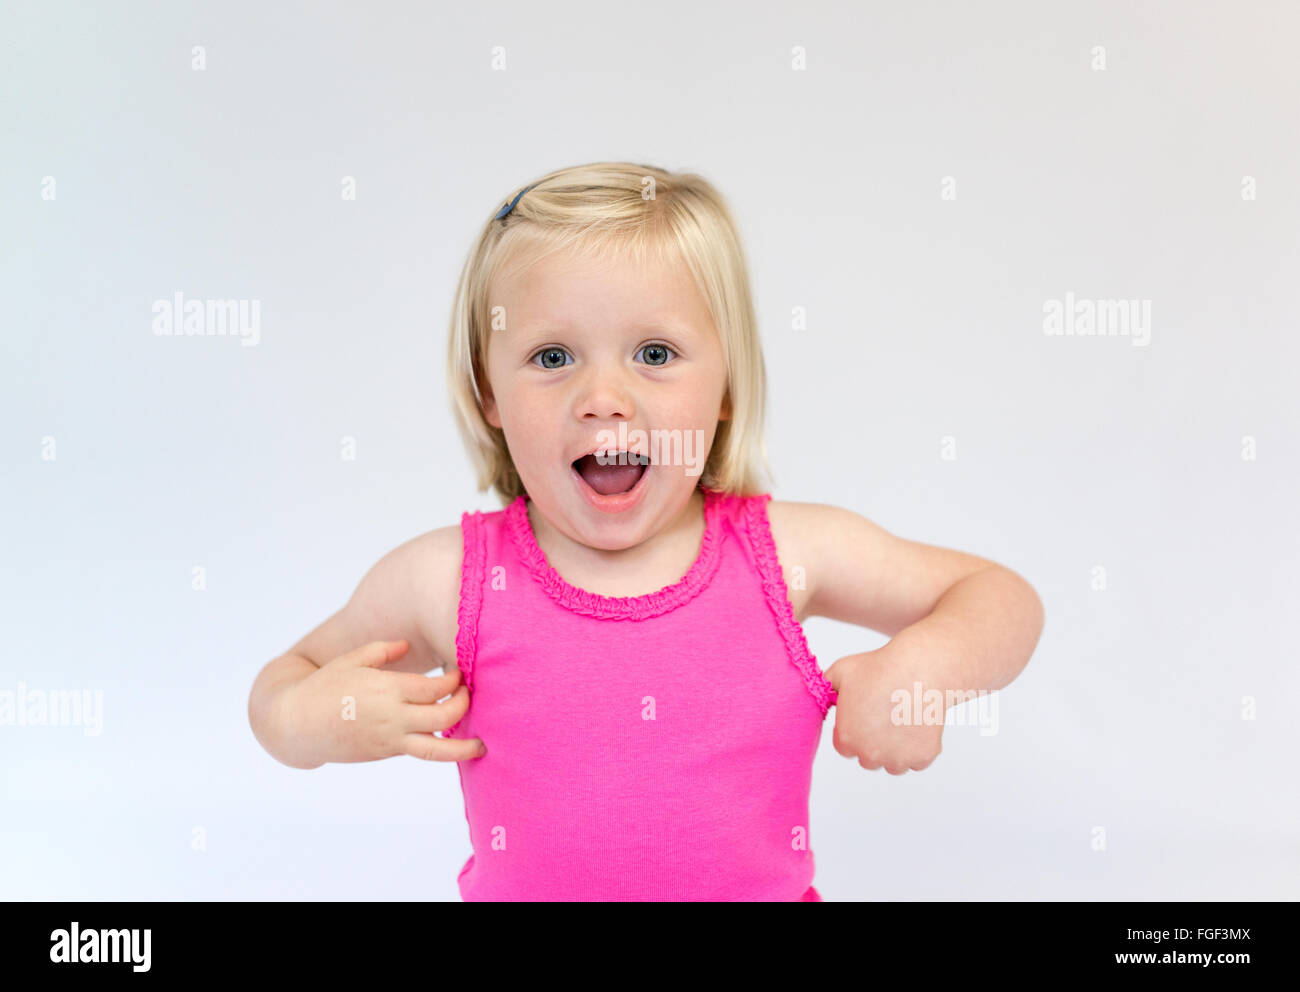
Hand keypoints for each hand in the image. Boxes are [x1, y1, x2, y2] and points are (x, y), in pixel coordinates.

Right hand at [278, 640, 484, 765]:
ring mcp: (389, 740)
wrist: (297, 725)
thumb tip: (406, 645)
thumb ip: (383, 650)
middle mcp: (392, 717)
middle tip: (469, 694)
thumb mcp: (352, 659)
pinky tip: (451, 742)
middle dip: (463, 705)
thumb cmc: (324, 686)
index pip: (435, 688)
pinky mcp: (385, 753)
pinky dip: (439, 748)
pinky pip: (419, 752)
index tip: (460, 672)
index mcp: (386, 689)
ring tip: (482, 746)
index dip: (455, 681)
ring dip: (463, 748)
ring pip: (436, 749)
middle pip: (443, 716)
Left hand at [824, 645, 942, 774]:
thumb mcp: (840, 672)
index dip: (853, 729)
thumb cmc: (879, 668)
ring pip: (892, 762)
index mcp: (846, 739)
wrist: (918, 667)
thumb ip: (824, 690)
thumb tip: (820, 699)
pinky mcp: (923, 757)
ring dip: (894, 749)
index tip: (863, 714)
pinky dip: (917, 747)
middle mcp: (870, 755)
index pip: (845, 746)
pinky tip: (915, 723)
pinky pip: (917, 760)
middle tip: (883, 714)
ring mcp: (898, 759)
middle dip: (872, 741)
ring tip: (900, 718)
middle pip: (868, 757)